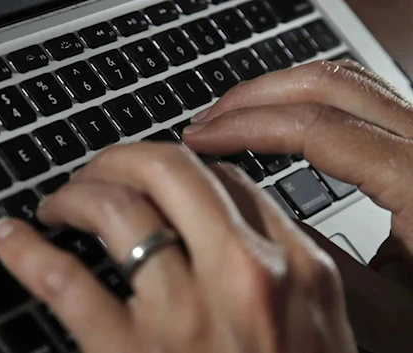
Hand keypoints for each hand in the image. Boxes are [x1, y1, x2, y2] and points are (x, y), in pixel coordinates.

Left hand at [0, 143, 356, 352]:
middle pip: (169, 171)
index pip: (227, 181)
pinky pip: (65, 281)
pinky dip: (28, 252)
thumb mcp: (318, 332)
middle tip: (97, 172)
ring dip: (74, 193)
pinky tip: (12, 239)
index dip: (180, 165)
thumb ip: (284, 273)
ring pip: (115, 208)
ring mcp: (185, 312)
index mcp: (296, 269)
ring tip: (58, 204)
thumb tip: (231, 227)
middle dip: (120, 158)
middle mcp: (243, 275)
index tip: (155, 174)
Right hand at [182, 59, 412, 286]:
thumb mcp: (388, 309)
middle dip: (254, 95)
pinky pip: (358, 98)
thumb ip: (318, 262)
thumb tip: (252, 216)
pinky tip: (279, 125)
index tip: (202, 137)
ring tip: (233, 117)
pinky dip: (306, 102)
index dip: (246, 125)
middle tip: (207, 119)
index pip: (316, 127)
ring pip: (344, 80)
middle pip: (327, 83)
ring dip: (279, 91)